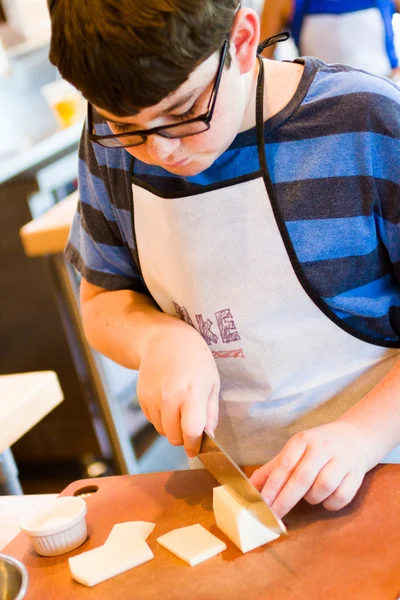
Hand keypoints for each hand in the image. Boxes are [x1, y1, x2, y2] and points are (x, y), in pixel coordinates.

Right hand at [137, 322, 219, 457]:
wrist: (166, 340)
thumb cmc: (196, 361)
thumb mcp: (213, 383)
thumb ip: (211, 413)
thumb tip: (209, 436)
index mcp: (192, 394)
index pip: (191, 432)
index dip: (194, 445)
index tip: (196, 449)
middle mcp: (170, 398)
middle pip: (174, 437)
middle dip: (184, 437)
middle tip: (190, 427)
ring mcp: (153, 398)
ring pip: (162, 431)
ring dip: (171, 427)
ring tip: (180, 408)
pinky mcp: (142, 397)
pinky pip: (152, 420)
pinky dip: (161, 418)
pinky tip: (168, 401)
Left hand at [250, 421, 373, 517]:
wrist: (356, 437)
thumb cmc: (318, 447)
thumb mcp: (294, 451)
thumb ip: (272, 469)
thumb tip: (249, 488)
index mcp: (303, 440)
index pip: (284, 465)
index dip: (273, 486)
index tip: (262, 504)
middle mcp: (322, 448)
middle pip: (302, 478)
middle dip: (286, 500)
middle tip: (275, 516)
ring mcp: (341, 460)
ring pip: (322, 487)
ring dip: (312, 498)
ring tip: (309, 495)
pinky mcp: (356, 474)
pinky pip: (341, 497)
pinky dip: (330, 503)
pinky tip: (326, 498)